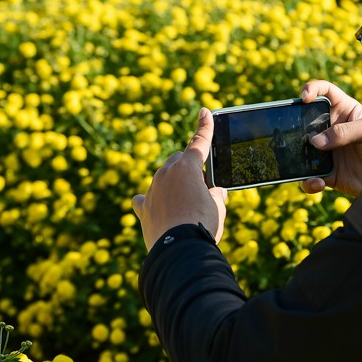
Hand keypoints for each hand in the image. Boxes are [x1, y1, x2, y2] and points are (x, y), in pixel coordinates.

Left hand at [132, 106, 228, 250]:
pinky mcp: (143, 207)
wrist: (180, 250)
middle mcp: (166, 173)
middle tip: (200, 187)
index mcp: (187, 167)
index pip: (199, 142)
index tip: (204, 112)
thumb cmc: (203, 224)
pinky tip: (155, 208)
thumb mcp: (218, 208)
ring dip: (173, 185)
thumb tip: (214, 193)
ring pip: (163, 179)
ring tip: (185, 207)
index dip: (205, 127)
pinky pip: (144, 198)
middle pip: (177, 160)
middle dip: (188, 168)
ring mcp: (152, 189)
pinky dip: (151, 201)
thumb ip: (215, 195)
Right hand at [297, 79, 361, 197]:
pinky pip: (310, 178)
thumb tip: (315, 141)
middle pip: (306, 122)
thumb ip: (345, 131)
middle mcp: (332, 130)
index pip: (325, 92)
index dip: (313, 89)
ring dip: (298, 157)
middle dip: (296, 126)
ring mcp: (328, 152)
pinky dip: (309, 182)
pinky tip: (319, 183)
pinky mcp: (328, 174)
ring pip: (303, 151)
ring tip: (304, 163)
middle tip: (296, 135)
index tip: (305, 98)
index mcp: (344, 111)